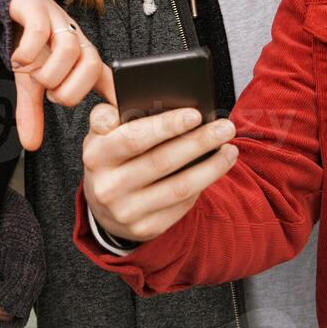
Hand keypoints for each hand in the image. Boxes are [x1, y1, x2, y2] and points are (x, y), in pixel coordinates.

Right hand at [8, 0, 115, 151]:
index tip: (119, 120)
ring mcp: (59, 24)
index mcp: (82, 59)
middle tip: (48, 90)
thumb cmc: (32, 45)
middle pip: (91, 67)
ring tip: (34, 75)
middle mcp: (76, 41)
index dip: (117, 98)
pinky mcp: (39, 10)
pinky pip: (40, 32)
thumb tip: (30, 145)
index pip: (107, 80)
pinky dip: (28, 52)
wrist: (13, 4)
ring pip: (68, 51)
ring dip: (48, 72)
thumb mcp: (31, 82)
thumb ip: (32, 112)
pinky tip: (19, 59)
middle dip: (65, 90)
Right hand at [82, 102, 237, 243]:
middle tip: (225, 127)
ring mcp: (126, 211)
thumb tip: (141, 98)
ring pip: (179, 187)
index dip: (166, 126)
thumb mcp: (101, 133)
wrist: (102, 206)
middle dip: (199, 142)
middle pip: (163, 162)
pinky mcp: (145, 228)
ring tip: (230, 149)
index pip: (134, 138)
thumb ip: (111, 114)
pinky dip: (202, 185)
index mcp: (96, 155)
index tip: (195, 114)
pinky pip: (181, 205)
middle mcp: (108, 187)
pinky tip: (215, 169)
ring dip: (211, 167)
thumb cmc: (111, 157)